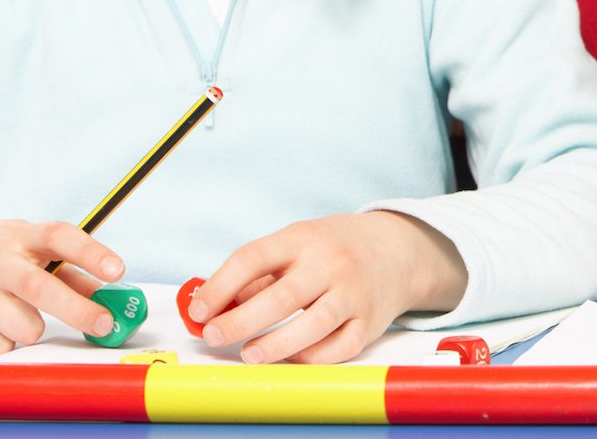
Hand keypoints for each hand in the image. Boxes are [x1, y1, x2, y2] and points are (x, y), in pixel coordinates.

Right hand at [0, 219, 123, 355]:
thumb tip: (106, 294)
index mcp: (23, 237)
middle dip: (77, 310)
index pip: (59, 237)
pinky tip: (0, 323)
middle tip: (104, 323)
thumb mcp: (35, 249)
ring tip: (26, 313)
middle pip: (39, 287)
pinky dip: (9, 341)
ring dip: (36, 328)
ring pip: (22, 326)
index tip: (118, 271)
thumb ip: (70, 270)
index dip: (90, 253)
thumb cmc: (4, 253)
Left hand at [188, 212, 467, 363]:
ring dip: (273, 346)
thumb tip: (212, 309)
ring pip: (311, 327)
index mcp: (304, 238)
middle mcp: (331, 263)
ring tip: (248, 354)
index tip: (198, 310)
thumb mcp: (299, 244)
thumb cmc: (334, 249)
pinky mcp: (368, 324)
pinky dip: (309, 358)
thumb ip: (259, 274)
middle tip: (213, 335)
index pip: (254, 257)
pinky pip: (336, 349)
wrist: (399, 250)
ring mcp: (353, 294)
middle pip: (281, 297)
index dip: (220, 286)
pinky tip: (291, 358)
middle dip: (240, 321)